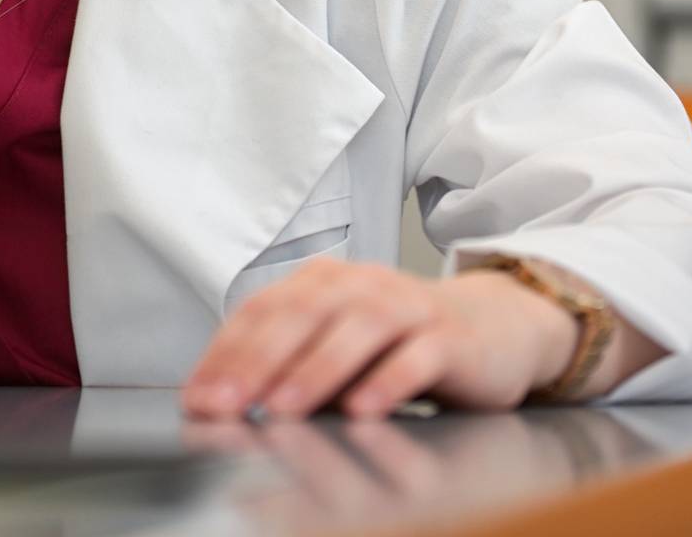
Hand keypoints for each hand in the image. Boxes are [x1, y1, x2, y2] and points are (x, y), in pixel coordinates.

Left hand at [181, 259, 581, 419]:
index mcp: (324, 283)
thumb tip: (222, 401)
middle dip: (257, 362)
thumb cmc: (401, 340)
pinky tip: (365, 408)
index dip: (226, 353)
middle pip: (302, 315)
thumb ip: (289, 364)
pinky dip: (389, 380)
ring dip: (316, 370)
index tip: (198, 398)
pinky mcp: (450, 336)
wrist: (493, 326)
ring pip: (357, 329)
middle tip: (227, 406)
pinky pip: (417, 354)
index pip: (264, 311)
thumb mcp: (339, 345)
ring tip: (284, 409)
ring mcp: (408, 307)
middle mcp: (361, 285)